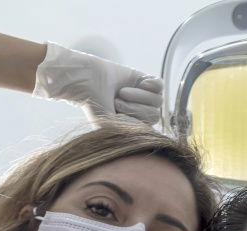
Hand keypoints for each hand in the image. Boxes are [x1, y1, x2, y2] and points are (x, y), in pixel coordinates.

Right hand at [34, 42, 162, 124]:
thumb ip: (130, 133)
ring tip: (122, 92)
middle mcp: (141, 112)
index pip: (150, 130)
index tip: (118, 116)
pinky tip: (139, 83)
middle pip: (154, 115)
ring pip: (157, 101)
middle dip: (135, 109)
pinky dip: (149, 85)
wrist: (87, 82)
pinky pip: (159, 85)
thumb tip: (149, 133)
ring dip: (138, 96)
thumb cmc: (96, 106)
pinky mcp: (144, 80)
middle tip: (117, 102)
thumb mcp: (111, 126)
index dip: (135, 122)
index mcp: (135, 127)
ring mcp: (144, 96)